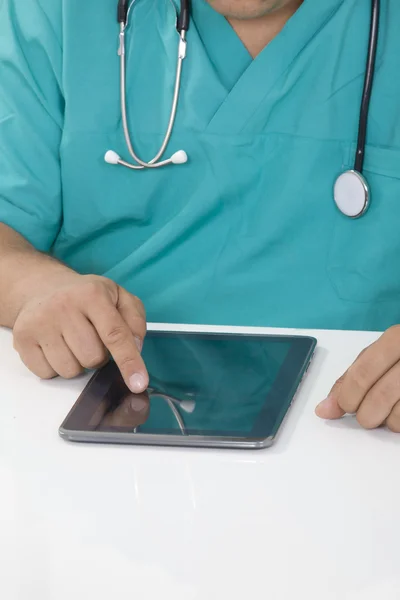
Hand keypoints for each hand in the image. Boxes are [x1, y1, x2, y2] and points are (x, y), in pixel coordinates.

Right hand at [13, 274, 147, 392]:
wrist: (44, 288)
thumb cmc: (86, 297)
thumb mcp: (119, 297)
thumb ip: (135, 321)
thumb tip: (136, 347)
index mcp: (92, 294)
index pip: (115, 334)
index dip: (129, 362)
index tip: (139, 383)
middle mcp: (64, 306)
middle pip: (93, 358)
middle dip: (99, 356)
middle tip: (91, 338)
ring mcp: (40, 322)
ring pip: (70, 370)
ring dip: (77, 363)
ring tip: (73, 341)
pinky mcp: (23, 338)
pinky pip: (48, 373)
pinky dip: (56, 367)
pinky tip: (56, 346)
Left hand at [316, 326, 399, 431]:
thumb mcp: (379, 354)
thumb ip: (351, 378)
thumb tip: (325, 409)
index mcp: (396, 339)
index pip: (363, 373)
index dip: (347, 397)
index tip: (344, 406)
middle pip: (381, 396)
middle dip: (365, 414)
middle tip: (365, 414)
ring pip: (399, 415)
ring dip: (386, 422)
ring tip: (386, 411)